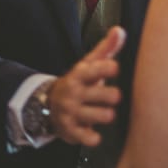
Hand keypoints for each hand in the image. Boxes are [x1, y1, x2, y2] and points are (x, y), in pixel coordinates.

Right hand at [48, 26, 126, 146]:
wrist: (48, 103)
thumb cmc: (78, 82)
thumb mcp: (89, 64)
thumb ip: (106, 48)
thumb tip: (120, 30)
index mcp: (79, 74)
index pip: (95, 68)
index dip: (108, 68)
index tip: (115, 68)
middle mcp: (73, 92)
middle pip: (106, 95)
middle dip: (113, 96)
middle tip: (113, 96)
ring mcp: (71, 112)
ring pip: (102, 116)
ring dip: (107, 115)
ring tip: (105, 112)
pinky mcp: (70, 131)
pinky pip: (89, 137)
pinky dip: (94, 136)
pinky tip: (93, 130)